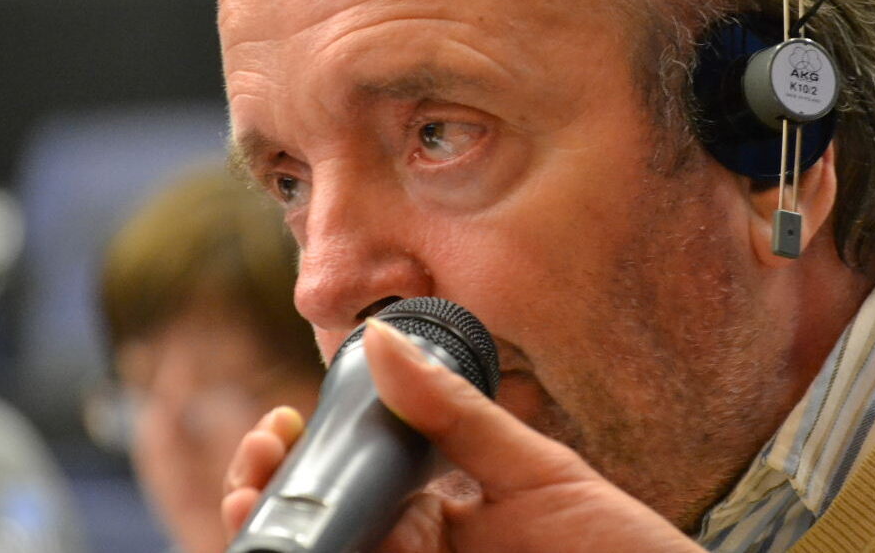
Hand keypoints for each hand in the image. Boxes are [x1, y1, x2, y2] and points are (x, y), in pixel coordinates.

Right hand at [222, 318, 703, 551]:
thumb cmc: (621, 549)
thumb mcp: (537, 470)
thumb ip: (456, 415)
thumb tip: (380, 343)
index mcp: (438, 513)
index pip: (347, 482)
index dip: (297, 457)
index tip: (277, 424)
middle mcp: (418, 551)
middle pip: (318, 527)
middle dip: (265, 492)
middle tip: (257, 465)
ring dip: (272, 534)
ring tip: (253, 500)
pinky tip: (298, 543)